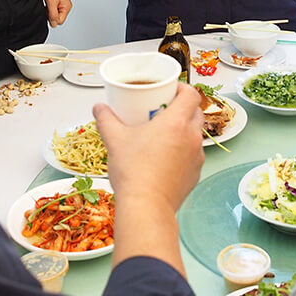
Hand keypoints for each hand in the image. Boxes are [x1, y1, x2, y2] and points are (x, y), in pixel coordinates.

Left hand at [42, 0, 70, 26]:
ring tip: (48, 3)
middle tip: (48, 6)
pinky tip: (48, 2)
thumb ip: (53, 15)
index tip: (49, 11)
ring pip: (54, 14)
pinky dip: (49, 8)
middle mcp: (66, 7)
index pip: (60, 21)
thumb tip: (54, 24)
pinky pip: (52, 10)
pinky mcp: (57, 3)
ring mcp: (61, 5)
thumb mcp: (51, 3)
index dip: (52, 18)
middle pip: (57, 18)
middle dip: (51, 14)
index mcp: (67, 7)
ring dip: (49, 11)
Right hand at [95, 83, 204, 211]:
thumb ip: (106, 119)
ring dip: (184, 131)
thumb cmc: (133, 172)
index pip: (190, 94)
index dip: (182, 88)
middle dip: (182, 108)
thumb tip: (99, 107)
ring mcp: (197, 157)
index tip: (169, 90)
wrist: (146, 207)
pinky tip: (166, 158)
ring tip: (164, 135)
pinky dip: (184, 151)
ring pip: (195, 135)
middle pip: (195, 113)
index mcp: (176, 122)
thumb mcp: (115, 140)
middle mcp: (192, 137)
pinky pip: (193, 155)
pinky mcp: (196, 174)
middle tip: (162, 111)